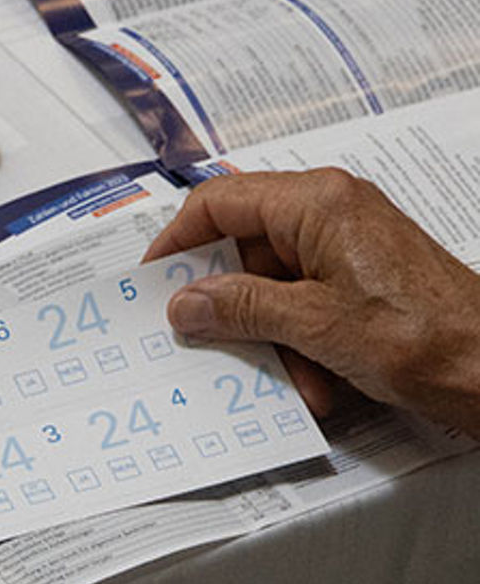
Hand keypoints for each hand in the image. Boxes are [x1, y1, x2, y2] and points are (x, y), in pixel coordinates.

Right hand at [147, 168, 479, 437]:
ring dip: (266, 338)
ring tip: (282, 374)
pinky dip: (296, 346)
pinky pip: (299, 308)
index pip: (219, 202)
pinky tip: (313, 381)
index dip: (177, 243)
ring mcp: (344, 250)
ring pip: (268, 287)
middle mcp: (330, 216)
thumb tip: (189, 302)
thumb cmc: (430, 335)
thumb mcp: (313, 324)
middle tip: (199, 336)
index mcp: (318, 204)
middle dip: (227, 305)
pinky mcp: (355, 284)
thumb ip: (241, 308)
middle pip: (242, 250)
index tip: (154, 282)